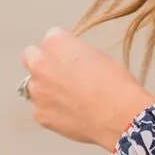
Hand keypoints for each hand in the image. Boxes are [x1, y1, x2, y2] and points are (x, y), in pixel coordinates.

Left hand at [20, 27, 154, 150]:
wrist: (122, 117)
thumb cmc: (117, 83)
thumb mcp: (99, 56)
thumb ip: (76, 54)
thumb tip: (71, 63)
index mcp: (56, 43)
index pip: (52, 37)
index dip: (65, 48)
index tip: (75, 58)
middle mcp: (40, 64)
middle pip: (32, 57)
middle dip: (44, 63)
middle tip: (64, 76)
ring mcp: (37, 92)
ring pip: (35, 86)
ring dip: (48, 89)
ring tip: (72, 100)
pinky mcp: (40, 115)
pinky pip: (42, 109)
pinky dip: (53, 111)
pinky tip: (72, 115)